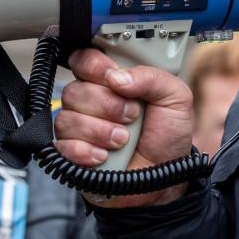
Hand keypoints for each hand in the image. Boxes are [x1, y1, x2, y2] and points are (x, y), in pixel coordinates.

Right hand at [55, 49, 194, 207]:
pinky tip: (104, 156)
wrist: (164, 178)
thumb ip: (153, 78)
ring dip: (100, 131)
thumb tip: (117, 77)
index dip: (94, 66)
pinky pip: (62, 145)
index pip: (85, 60)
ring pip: (67, 118)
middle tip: (131, 116)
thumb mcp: (176, 98)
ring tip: (122, 140)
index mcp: (113, 81)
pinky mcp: (71, 153)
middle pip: (74, 90)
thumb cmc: (168, 136)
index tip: (112, 77)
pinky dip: (86, 151)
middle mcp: (91, 101)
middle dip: (107, 105)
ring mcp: (79, 127)